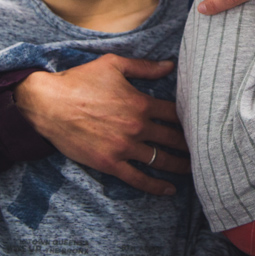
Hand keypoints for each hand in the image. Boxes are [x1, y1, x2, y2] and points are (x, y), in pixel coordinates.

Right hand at [14, 54, 189, 195]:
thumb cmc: (80, 80)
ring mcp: (124, 148)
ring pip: (160, 160)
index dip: (190, 118)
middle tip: (205, 149)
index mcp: (141, 103)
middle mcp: (136, 127)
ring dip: (179, 166)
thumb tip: (170, 65)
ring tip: (193, 169)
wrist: (48, 104)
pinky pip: (138, 179)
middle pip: (173, 139)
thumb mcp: (113, 65)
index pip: (175, 113)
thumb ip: (144, 67)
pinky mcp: (109, 163)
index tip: (200, 123)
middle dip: (190, 144)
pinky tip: (169, 190)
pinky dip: (155, 186)